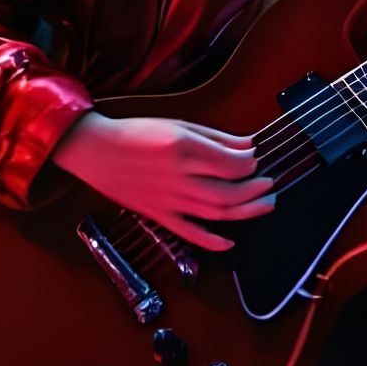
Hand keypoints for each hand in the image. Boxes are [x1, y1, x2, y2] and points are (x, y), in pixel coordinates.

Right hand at [51, 111, 275, 250]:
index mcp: (182, 147)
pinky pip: (189, 233)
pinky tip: (229, 241)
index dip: (250, 164)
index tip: (256, 160)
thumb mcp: (178, 124)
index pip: (230, 163)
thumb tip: (247, 147)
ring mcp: (168, 199)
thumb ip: (215, 137)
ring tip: (264, 205)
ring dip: (245, 212)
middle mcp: (178, 175)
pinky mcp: (159, 215)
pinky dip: (212, 241)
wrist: (97, 151)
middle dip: (255, 190)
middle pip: (228, 192)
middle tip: (269, 185)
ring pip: (216, 213)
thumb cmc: (135, 133)